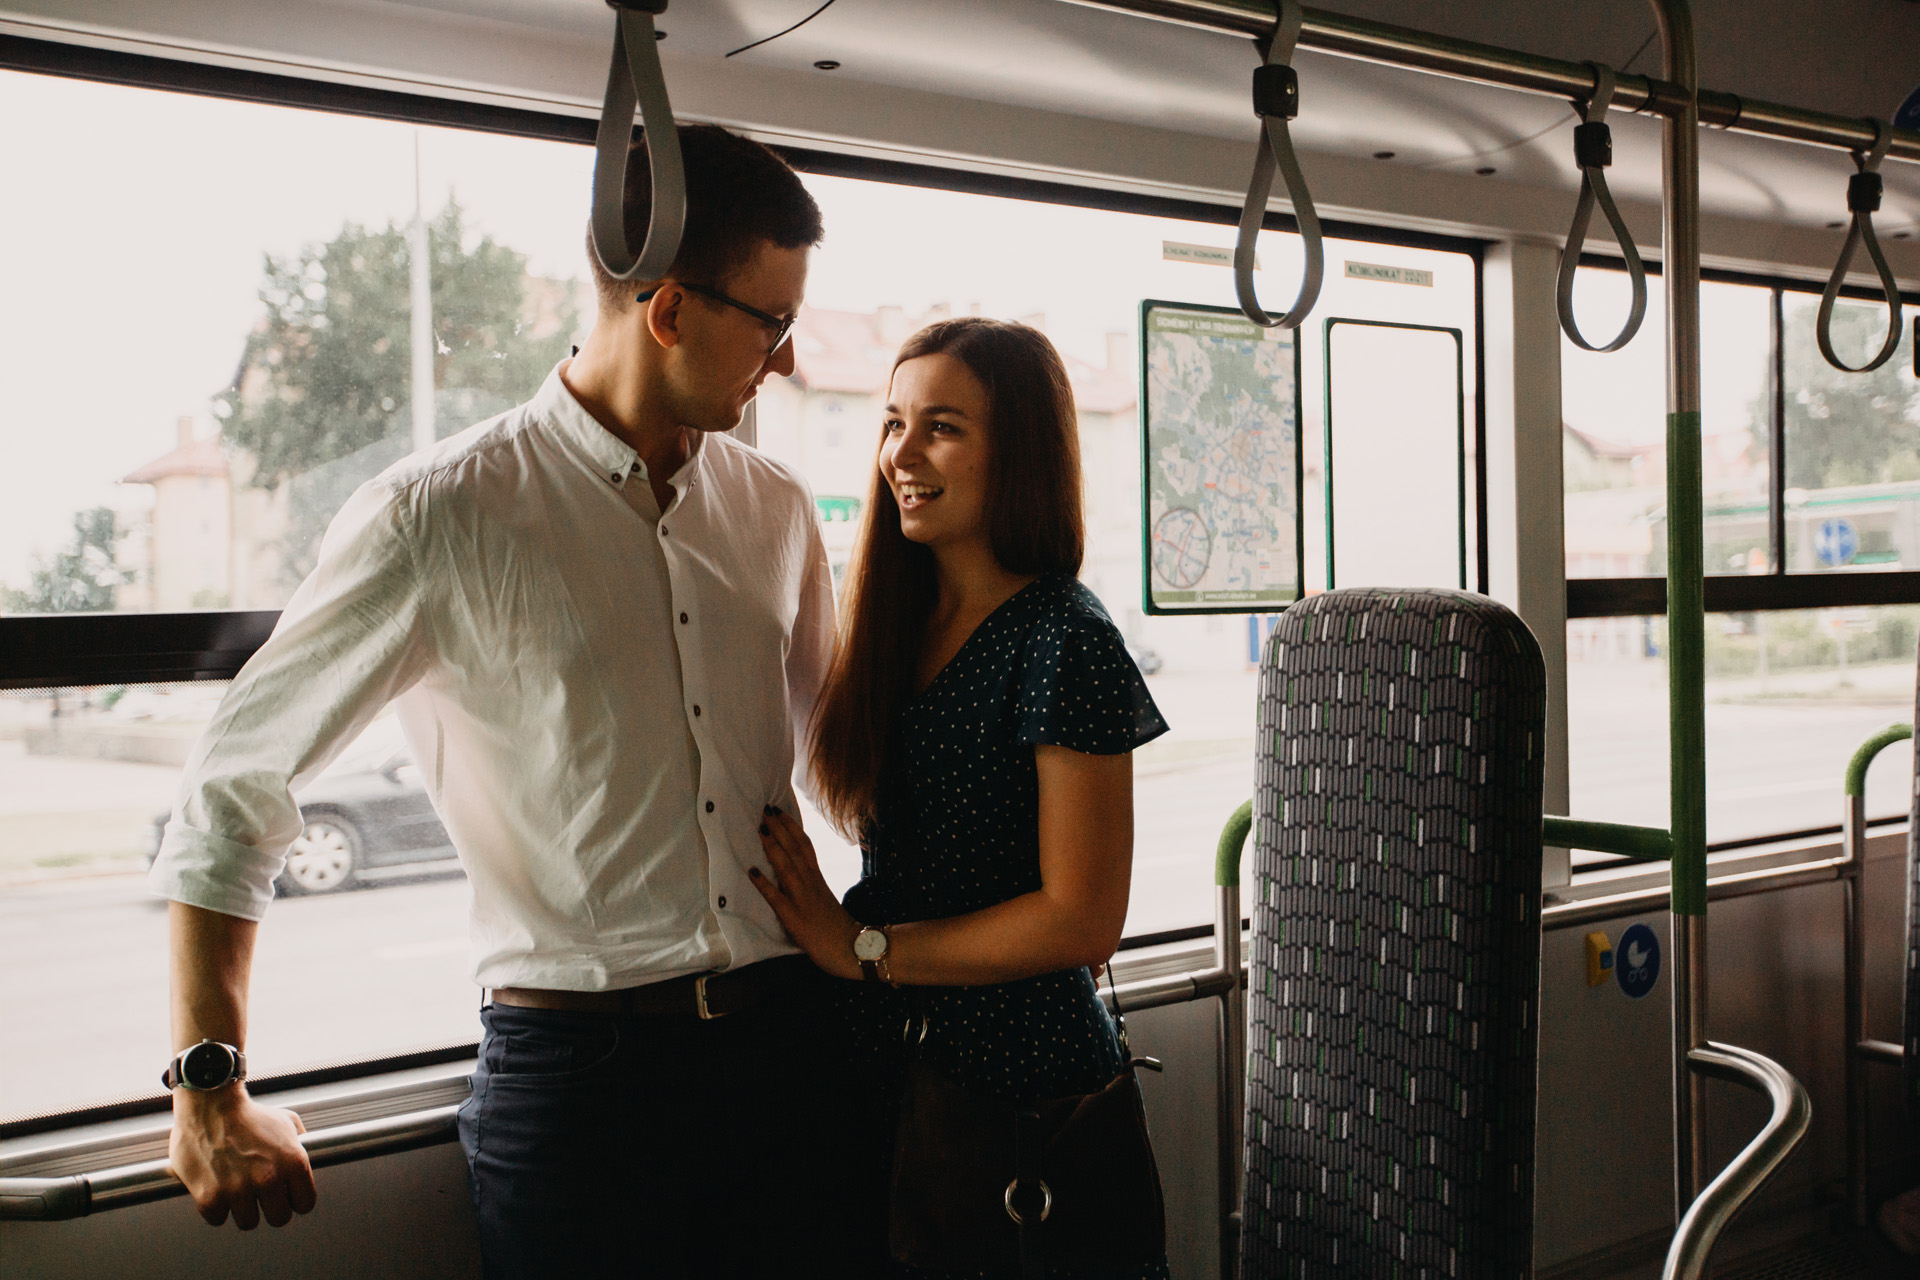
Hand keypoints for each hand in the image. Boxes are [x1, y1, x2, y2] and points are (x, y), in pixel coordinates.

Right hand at [169, 1087, 316, 1228]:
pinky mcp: (210, 1197)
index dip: (295, 1199)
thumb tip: (311, 1158)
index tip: (287, 1196)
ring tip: (237, 1189)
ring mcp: (238, 1190)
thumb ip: (301, 1144)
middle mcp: (269, 1178)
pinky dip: (215, 1207)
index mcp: (293, 1162)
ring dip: (242, 1208)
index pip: (305, 1204)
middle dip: (270, 1208)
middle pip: (279, 1218)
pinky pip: (218, 1218)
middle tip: (260, 1195)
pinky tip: (216, 1188)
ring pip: (248, 1222)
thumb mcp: (287, 1122)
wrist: (211, 1105)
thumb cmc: (248, 1114)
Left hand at [750, 805, 861, 980]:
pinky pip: (776, 897)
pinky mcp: (794, 917)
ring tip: (760, 828)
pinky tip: (751, 871)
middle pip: (795, 849)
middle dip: (780, 828)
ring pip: (786, 866)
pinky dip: (763, 883)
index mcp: (818, 878)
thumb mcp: (826, 899)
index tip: (780, 811)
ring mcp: (803, 899)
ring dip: (772, 846)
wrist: (853, 949)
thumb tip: (798, 874)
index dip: (791, 827)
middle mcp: (811, 883)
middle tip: (765, 809)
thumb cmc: (838, 928)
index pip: (805, 846)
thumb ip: (813, 885)